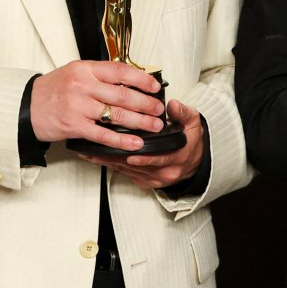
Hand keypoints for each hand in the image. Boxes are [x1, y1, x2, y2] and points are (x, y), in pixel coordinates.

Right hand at [30, 61, 165, 150]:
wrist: (26, 106)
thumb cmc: (52, 91)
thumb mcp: (74, 73)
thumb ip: (98, 76)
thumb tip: (128, 80)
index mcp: (85, 70)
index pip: (120, 71)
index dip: (141, 78)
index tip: (155, 86)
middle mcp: (83, 86)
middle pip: (123, 95)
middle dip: (146, 103)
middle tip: (159, 109)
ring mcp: (79, 107)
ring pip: (117, 115)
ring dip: (140, 121)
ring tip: (154, 126)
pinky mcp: (74, 126)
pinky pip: (104, 134)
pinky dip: (122, 140)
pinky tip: (135, 142)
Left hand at [77, 99, 204, 188]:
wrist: (195, 159)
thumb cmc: (190, 140)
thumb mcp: (192, 123)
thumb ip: (182, 113)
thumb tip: (173, 105)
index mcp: (176, 157)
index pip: (158, 159)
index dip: (143, 158)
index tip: (130, 155)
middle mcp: (164, 172)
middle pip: (136, 167)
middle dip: (116, 158)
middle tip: (96, 150)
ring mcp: (154, 179)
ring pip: (128, 171)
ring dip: (110, 162)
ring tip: (91, 153)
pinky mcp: (145, 182)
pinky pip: (126, 175)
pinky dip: (113, 165)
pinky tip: (99, 158)